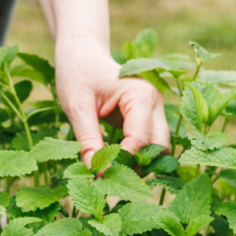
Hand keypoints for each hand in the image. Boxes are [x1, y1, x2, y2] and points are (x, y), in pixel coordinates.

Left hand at [55, 36, 170, 166]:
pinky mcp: (147, 116)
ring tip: (110, 173)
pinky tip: (114, 163)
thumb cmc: (77, 74)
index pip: (140, 139)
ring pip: (158, 147)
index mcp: (139, 95)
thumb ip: (87, 138)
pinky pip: (149, 142)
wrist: (81, 55)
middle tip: (109, 180)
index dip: (122, 161)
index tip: (100, 176)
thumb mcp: (76, 106)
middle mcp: (154, 102)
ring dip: (139, 163)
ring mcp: (153, 109)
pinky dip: (136, 156)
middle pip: (159, 146)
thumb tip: (95, 172)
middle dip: (137, 166)